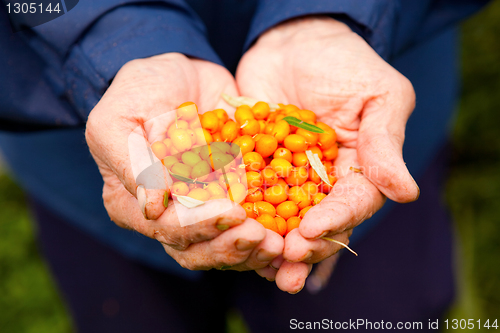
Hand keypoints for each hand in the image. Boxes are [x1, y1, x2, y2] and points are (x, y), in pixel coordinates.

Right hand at [86, 53, 282, 270]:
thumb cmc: (138, 92)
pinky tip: (289, 236)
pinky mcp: (227, 202)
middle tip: (264, 238)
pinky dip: (267, 234)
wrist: (179, 76)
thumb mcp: (120, 119)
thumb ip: (133, 162)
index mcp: (131, 204)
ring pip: (222, 247)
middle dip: (230, 246)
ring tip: (280, 243)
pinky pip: (246, 228)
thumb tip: (152, 208)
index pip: (165, 227)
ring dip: (252, 249)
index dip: (198, 225)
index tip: (231, 214)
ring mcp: (198, 213)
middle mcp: (164, 217)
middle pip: (195, 249)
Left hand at [236, 17, 418, 291]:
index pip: (352, 204)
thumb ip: (385, 144)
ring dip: (273, 247)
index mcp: (358, 170)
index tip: (313, 232)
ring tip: (261, 269)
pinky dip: (243, 218)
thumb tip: (405, 193)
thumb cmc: (345, 64)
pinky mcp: (255, 168)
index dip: (335, 221)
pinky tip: (231, 235)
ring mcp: (287, 177)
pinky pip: (249, 197)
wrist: (295, 41)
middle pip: (317, 223)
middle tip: (287, 265)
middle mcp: (323, 182)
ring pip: (282, 220)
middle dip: (304, 247)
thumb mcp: (378, 96)